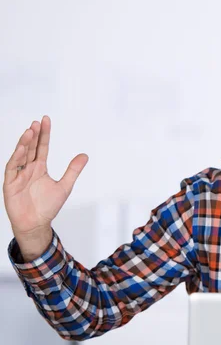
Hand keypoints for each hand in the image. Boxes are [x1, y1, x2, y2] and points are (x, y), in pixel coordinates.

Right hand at [3, 116, 87, 260]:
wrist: (36, 224)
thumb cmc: (47, 206)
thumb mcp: (64, 186)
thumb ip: (73, 170)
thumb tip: (85, 155)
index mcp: (39, 168)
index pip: (42, 147)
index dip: (44, 134)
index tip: (45, 120)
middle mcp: (28, 169)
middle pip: (30, 148)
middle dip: (33, 135)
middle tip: (37, 122)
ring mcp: (18, 176)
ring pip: (20, 156)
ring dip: (24, 143)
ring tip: (30, 131)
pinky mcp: (10, 184)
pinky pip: (12, 168)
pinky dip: (16, 158)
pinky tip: (21, 148)